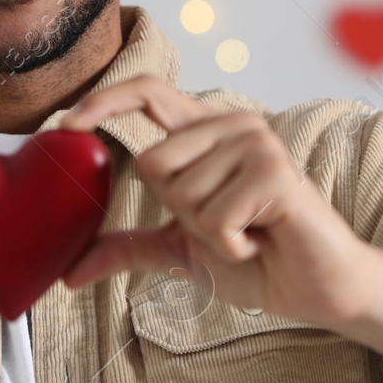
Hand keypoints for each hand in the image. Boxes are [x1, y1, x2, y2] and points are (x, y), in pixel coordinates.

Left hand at [56, 74, 382, 325]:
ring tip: (249, 231)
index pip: (147, 93)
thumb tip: (68, 271)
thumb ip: (127, 247)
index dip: (103, 102)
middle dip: (179, 212)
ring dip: (209, 233)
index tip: (65, 125)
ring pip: (181, 194)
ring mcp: (255, 143)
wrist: (316, 289)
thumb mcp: (179, 248)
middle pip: (152, 163)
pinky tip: (262, 239)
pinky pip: (213, 218)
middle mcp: (231, 126)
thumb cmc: (256, 259)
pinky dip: (231, 245)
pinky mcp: (274, 172)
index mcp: (206, 131)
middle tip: (225, 224)